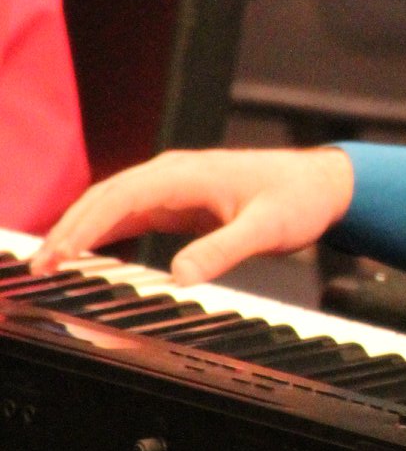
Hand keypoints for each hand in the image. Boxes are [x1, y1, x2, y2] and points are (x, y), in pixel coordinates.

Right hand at [30, 147, 355, 286]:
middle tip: (40, 265)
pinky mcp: (179, 202)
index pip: (120, 197)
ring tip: (50, 261)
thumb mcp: (265, 230)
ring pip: (113, 204)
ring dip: (80, 229)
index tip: (60, 254)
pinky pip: (130, 213)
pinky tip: (85, 251)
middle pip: (106, 198)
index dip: (85, 226)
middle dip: (69, 229)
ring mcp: (173, 186)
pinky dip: (103, 230)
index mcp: (185, 175)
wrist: (320, 185)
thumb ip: (222, 250)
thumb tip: (180, 276)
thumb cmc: (297, 200)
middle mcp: (172, 174)